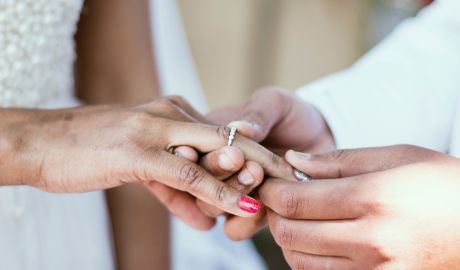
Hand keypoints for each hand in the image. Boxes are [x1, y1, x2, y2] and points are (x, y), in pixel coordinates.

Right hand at [0, 98, 293, 229]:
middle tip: (295, 181)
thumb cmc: (90, 153)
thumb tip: (205, 220)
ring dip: (250, 175)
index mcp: (172, 112)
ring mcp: (154, 128)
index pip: (224, 134)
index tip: (281, 174)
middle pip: (231, 138)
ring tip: (279, 195)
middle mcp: (169, 113)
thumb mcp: (140, 170)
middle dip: (266, 161)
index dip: (256, 154)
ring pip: (216, 152)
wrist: (41, 143)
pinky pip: (187, 172)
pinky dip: (217, 190)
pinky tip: (242, 205)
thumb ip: (175, 190)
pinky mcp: (136, 149)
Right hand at [199, 87, 334, 239]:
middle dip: (214, 170)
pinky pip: (235, 229)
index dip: (186, 154)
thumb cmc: (290, 115)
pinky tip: (265, 205)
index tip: (191, 150)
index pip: (188, 151)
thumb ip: (258, 114)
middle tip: (239, 158)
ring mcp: (229, 194)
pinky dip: (246, 221)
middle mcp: (214, 170)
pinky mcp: (250, 215)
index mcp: (208, 140)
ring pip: (210, 208)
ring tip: (258, 173)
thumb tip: (238, 127)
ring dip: (230, 193)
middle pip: (195, 182)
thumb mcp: (275, 104)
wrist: (320, 136)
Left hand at [260, 145, 459, 269]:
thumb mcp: (398, 157)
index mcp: (374, 199)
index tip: (268, 181)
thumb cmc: (445, 186)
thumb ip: (340, 160)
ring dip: (289, 238)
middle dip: (275, 214)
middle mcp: (373, 241)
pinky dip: (309, 260)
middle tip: (281, 198)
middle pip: (290, 233)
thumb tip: (294, 161)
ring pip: (300, 261)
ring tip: (301, 217)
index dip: (271, 190)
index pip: (296, 201)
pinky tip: (320, 240)